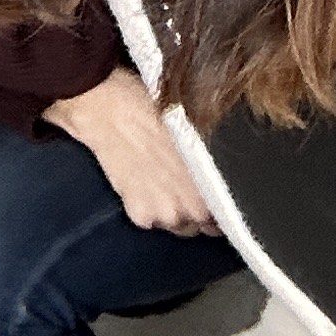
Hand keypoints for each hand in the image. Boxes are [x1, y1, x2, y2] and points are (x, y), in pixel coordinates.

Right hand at [47, 66, 214, 234]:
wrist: (108, 110)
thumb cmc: (153, 110)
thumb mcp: (195, 131)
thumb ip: (212, 164)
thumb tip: (223, 174)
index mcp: (210, 188)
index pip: (228, 216)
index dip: (223, 205)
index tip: (217, 197)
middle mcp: (189, 210)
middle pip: (203, 225)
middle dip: (198, 210)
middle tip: (187, 186)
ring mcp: (162, 216)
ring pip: (179, 225)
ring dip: (175, 212)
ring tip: (164, 184)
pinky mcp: (138, 214)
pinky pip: (153, 220)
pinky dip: (150, 207)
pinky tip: (144, 182)